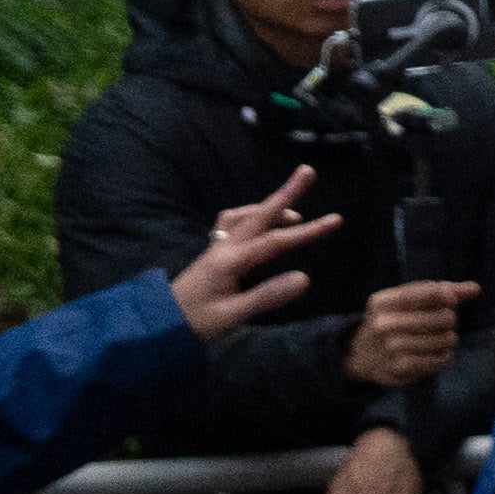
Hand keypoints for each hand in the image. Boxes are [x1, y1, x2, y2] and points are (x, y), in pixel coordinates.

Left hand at [173, 169, 337, 337]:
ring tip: (294, 212)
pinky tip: (261, 226)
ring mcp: (215, 248)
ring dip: (268, 208)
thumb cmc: (195, 321)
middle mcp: (223, 248)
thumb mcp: (232, 316)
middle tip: (307, 171)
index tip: (336, 220)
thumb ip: (267, 296)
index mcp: (229, 261)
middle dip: (285, 193)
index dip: (306, 231)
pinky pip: (232, 224)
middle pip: (258, 214)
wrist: (158, 322)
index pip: (274, 242)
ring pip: (242, 216)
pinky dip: (250, 217)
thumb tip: (305, 277)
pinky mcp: (212, 254)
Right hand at [340, 278, 475, 388]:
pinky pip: (441, 359)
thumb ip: (442, 291)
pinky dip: (444, 356)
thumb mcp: (407, 300)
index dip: (449, 297)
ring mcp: (391, 347)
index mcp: (383, 301)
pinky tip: (435, 352)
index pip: (432, 292)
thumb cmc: (395, 320)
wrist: (362, 355)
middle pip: (444, 317)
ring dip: (448, 339)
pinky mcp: (400, 368)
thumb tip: (475, 288)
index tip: (448, 301)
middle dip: (449, 319)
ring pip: (446, 339)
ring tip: (439, 338)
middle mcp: (383, 323)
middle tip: (443, 323)